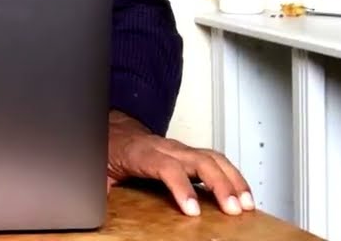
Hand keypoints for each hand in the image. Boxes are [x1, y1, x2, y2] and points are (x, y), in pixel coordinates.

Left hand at [106, 110, 254, 216]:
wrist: (113, 130)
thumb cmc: (109, 149)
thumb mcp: (98, 171)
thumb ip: (100, 189)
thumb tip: (93, 206)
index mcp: (141, 153)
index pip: (166, 167)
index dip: (181, 187)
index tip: (192, 210)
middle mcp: (165, 148)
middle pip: (198, 160)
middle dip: (220, 184)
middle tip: (232, 210)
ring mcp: (180, 148)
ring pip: (213, 158)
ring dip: (233, 180)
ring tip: (247, 204)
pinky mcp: (189, 153)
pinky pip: (216, 160)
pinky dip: (233, 176)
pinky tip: (243, 194)